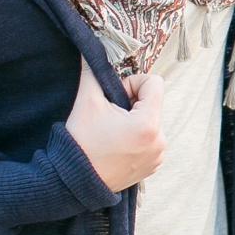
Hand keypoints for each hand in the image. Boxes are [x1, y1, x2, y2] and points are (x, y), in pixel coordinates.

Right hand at [64, 62, 164, 192]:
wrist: (74, 181)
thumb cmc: (81, 141)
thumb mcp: (86, 101)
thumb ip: (93, 73)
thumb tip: (91, 54)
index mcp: (148, 124)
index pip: (155, 83)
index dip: (133, 83)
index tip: (115, 97)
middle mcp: (159, 141)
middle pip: (153, 103)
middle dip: (132, 104)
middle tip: (109, 117)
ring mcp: (157, 156)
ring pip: (151, 121)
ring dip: (134, 121)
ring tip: (112, 133)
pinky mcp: (152, 166)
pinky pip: (151, 140)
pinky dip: (137, 138)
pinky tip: (117, 146)